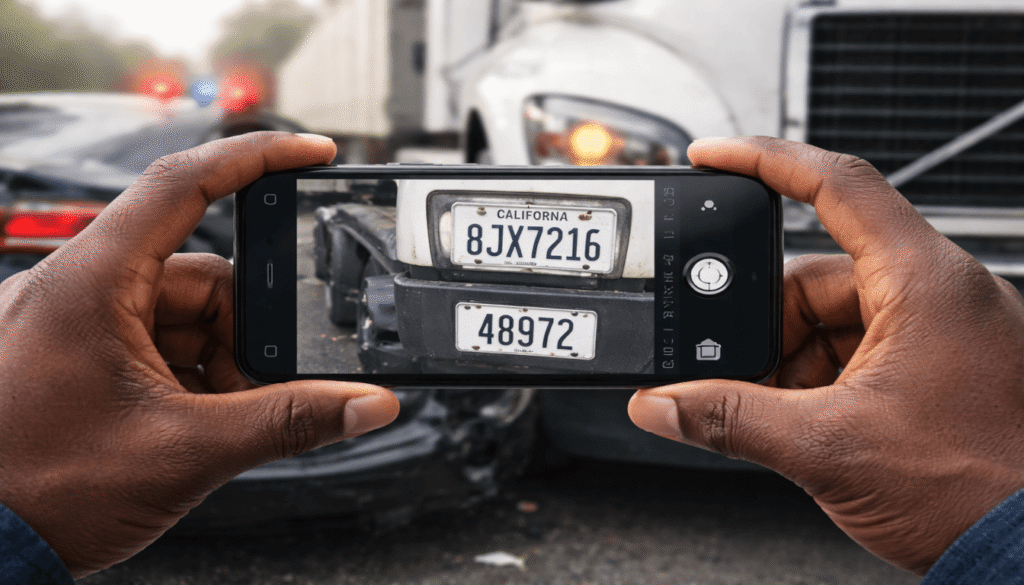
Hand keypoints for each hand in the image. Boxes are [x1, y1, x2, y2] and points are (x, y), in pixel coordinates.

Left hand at [0, 132, 399, 577]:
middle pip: (203, 276)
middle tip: (255, 386)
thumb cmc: (37, 491)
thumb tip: (363, 403)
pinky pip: (158, 343)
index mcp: (93, 283)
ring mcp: (78, 323)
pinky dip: (191, 377)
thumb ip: (287, 422)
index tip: (313, 152)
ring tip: (217, 418)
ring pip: (184, 317)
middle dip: (243, 334)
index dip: (258, 156)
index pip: (185, 184)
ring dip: (219, 365)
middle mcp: (81, 289)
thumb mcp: (185, 451)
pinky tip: (196, 420)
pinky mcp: (79, 354)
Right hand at [629, 137, 1023, 574]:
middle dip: (764, 322)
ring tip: (776, 409)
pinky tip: (800, 419)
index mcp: (923, 282)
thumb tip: (663, 403)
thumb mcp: (830, 449)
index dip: (764, 161)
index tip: (712, 157)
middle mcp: (936, 293)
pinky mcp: (933, 366)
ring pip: (830, 318)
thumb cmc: (980, 491)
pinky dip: (815, 380)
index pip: (835, 185)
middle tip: (733, 363)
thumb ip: (731, 420)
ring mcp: (937, 330)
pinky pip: (853, 350)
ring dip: (787, 360)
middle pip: (815, 273)